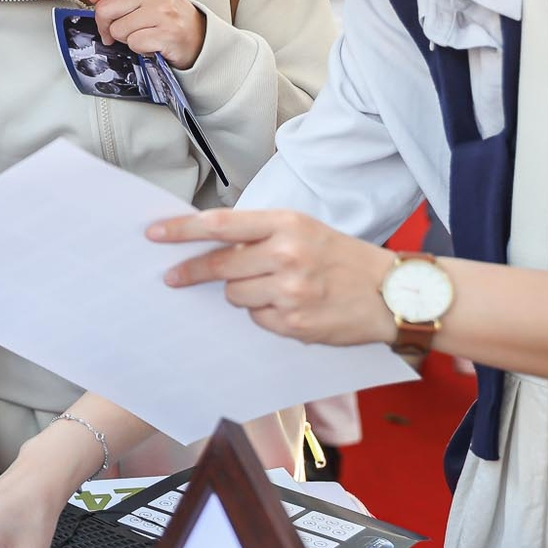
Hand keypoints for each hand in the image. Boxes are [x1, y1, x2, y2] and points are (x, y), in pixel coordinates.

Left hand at [79, 0, 206, 69]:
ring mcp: (163, 11)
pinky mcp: (166, 34)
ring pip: (117, 29)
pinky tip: (151, 42)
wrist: (197, 36)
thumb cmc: (167, 14)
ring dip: (125, 37)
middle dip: (107, 23)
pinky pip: (132, 43)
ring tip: (143, 32)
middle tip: (122, 26)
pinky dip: (138, 48)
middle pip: (106, 8)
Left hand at [151, 209, 398, 346]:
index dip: (182, 230)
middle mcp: (286, 255)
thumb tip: (211, 243)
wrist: (393, 294)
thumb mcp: (305, 230)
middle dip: (192, 272)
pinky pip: (258, 320)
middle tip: (172, 277)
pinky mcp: (295, 324)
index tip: (154, 234)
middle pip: (220, 265)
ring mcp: (290, 291)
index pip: (221, 225)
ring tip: (275, 289)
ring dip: (244, 294)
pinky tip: (292, 308)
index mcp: (287, 224)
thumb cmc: (344, 259)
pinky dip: (266, 315)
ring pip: (236, 296)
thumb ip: (261, 234)